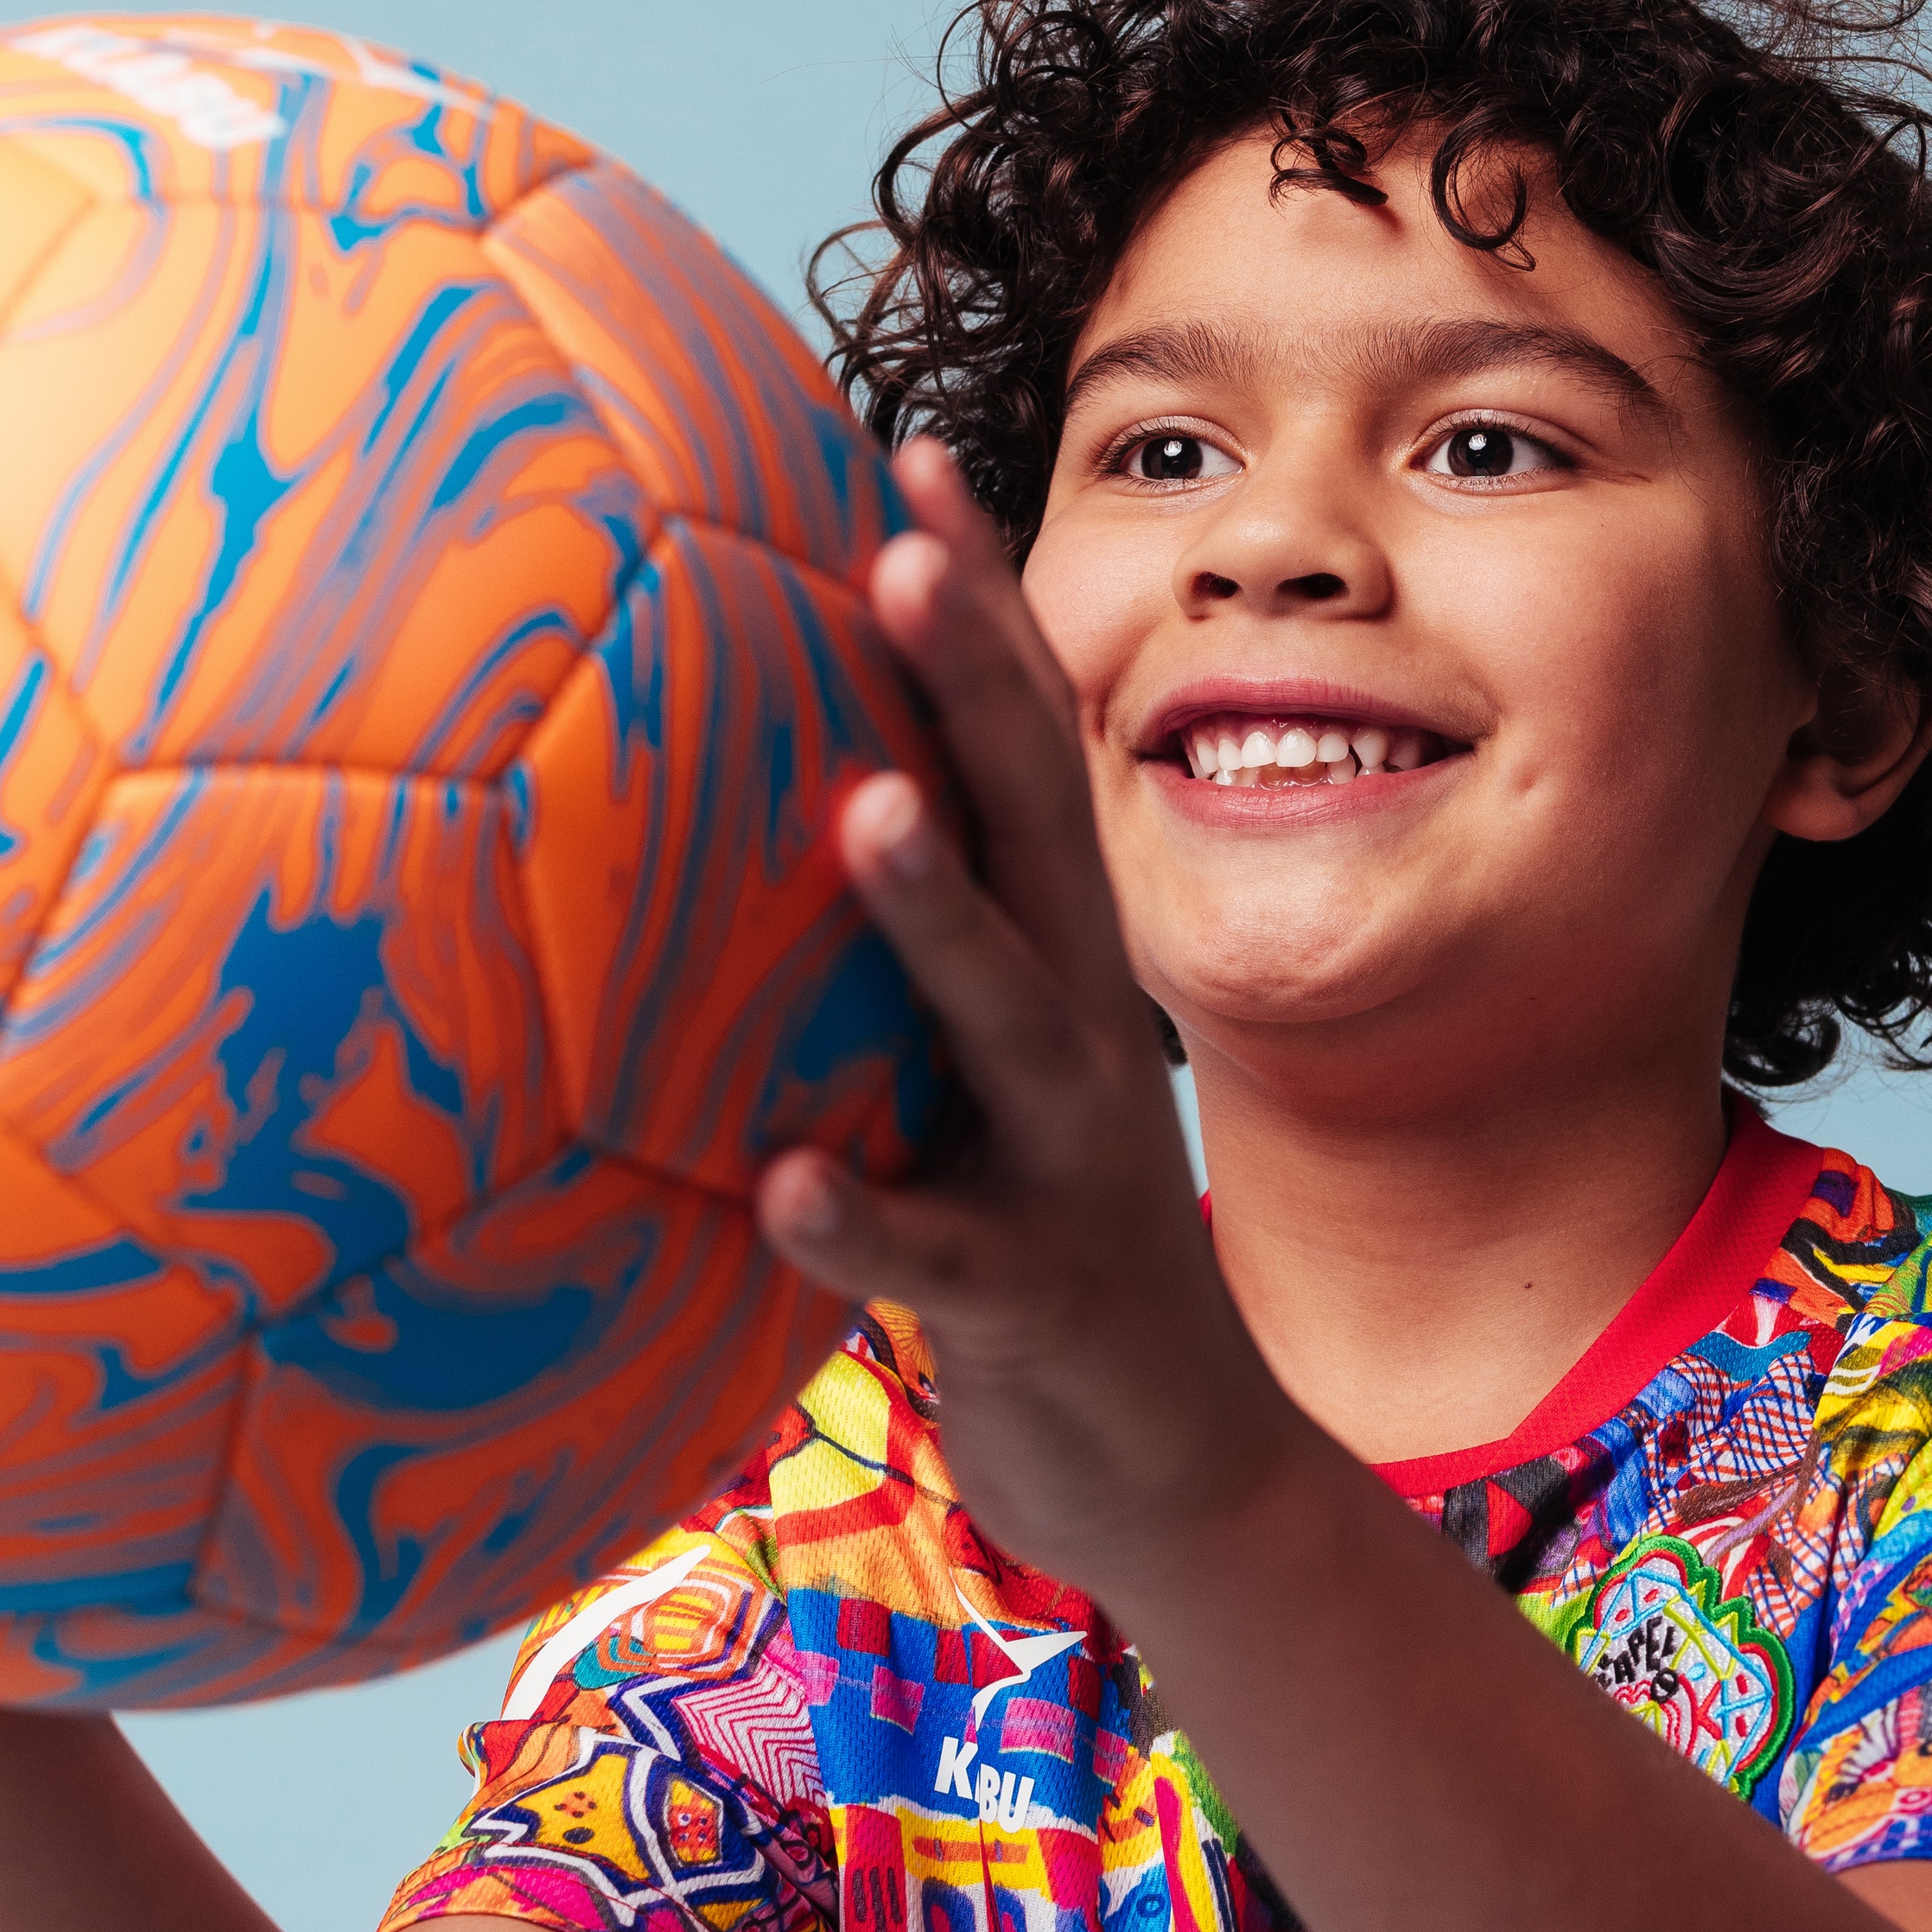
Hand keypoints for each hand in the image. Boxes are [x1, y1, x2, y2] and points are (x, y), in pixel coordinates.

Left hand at [753, 440, 1297, 1609]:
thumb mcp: (975, 1077)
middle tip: (900, 553)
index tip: (906, 456)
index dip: (976, 606)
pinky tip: (781, 1186)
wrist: (1179, 1475)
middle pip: (1035, 829)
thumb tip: (752, 821)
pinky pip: (932, 1261)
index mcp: (1055, 960)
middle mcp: (1077, 1032)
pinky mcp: (1028, 1302)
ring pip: (1002, 1021)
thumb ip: (892, 960)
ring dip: (935, 915)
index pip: (1021, 750)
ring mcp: (1064, 1165)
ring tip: (861, 811)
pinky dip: (862, 1223)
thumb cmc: (1032, 1240)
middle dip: (977, 686)